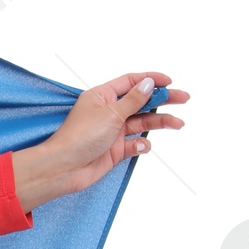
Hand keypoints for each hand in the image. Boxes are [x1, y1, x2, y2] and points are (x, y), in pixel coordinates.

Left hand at [11, 71, 188, 210]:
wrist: (65, 168)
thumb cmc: (79, 137)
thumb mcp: (111, 113)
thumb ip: (134, 100)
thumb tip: (149, 83)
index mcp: (102, 96)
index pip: (131, 82)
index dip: (151, 79)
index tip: (170, 81)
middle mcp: (108, 111)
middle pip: (141, 101)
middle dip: (163, 100)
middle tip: (183, 98)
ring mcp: (112, 131)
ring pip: (142, 122)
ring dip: (160, 122)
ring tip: (178, 124)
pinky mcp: (114, 150)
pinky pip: (134, 144)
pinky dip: (141, 144)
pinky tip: (141, 146)